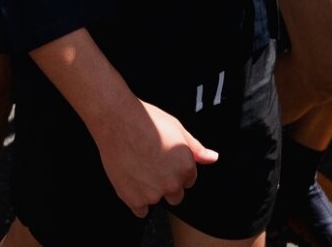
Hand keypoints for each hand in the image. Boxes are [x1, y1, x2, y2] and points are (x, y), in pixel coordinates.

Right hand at [92, 98, 218, 216]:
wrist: (117, 120)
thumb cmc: (148, 120)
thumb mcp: (177, 128)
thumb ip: (196, 148)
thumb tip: (213, 158)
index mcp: (186, 168)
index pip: (188, 180)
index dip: (175, 169)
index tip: (162, 158)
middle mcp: (173, 184)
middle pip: (175, 195)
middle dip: (166, 183)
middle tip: (150, 164)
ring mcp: (153, 194)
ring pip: (157, 200)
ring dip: (150, 191)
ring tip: (138, 168)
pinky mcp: (133, 199)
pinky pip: (141, 211)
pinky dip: (136, 200)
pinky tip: (131, 181)